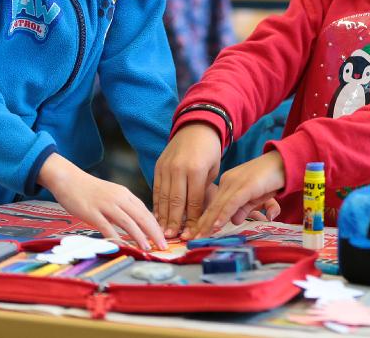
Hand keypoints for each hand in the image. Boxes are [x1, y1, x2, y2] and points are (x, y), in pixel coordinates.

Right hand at [38, 153, 165, 249]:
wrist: (69, 179)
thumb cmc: (89, 190)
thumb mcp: (112, 196)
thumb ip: (123, 209)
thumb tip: (136, 225)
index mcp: (125, 194)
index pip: (146, 211)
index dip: (156, 226)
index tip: (163, 238)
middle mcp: (119, 198)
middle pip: (142, 216)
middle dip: (154, 233)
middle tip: (164, 246)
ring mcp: (106, 205)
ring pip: (128, 222)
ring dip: (140, 237)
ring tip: (148, 248)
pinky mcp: (92, 212)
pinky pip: (106, 226)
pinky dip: (116, 237)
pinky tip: (122, 246)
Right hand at [153, 122, 221, 237]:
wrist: (195, 128)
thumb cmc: (209, 152)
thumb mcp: (213, 171)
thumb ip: (204, 192)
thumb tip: (198, 217)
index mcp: (196, 170)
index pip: (193, 201)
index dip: (191, 220)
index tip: (190, 235)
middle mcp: (179, 169)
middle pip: (176, 201)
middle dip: (174, 223)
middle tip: (171, 240)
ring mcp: (166, 167)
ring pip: (164, 197)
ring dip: (163, 217)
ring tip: (162, 233)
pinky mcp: (158, 166)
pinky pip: (156, 189)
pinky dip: (157, 204)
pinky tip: (156, 216)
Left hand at [191, 151, 285, 237]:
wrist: (285, 162)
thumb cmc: (271, 179)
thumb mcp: (254, 198)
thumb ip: (243, 208)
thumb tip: (233, 221)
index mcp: (227, 183)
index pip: (213, 204)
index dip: (204, 220)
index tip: (195, 233)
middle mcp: (228, 181)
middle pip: (212, 206)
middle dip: (202, 224)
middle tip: (192, 239)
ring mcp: (236, 183)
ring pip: (219, 206)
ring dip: (209, 223)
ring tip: (199, 237)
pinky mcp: (246, 186)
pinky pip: (231, 203)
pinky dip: (223, 215)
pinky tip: (216, 226)